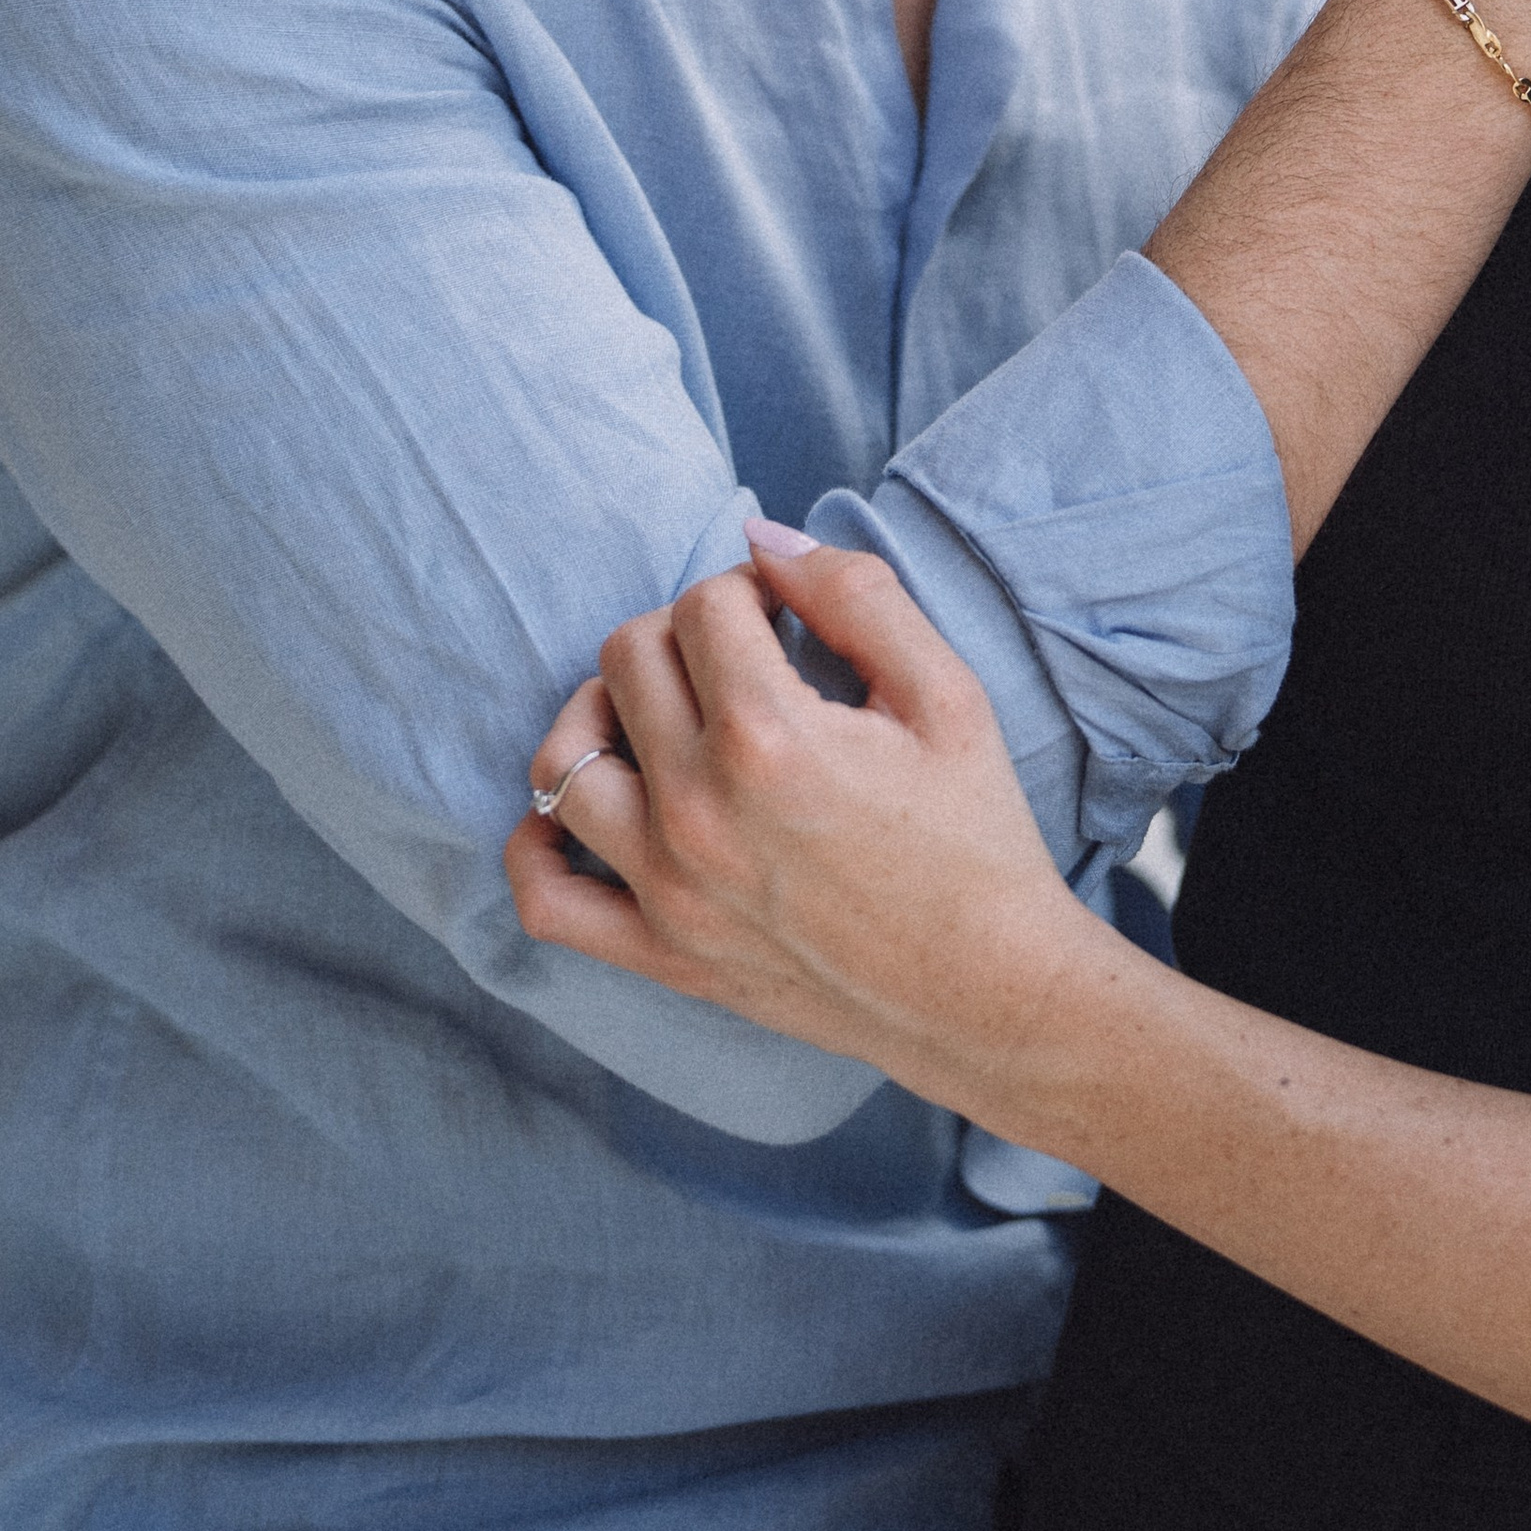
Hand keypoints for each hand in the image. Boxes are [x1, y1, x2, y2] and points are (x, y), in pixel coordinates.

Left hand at [505, 535, 1091, 1110]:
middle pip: (626, 657)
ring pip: (564, 759)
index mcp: (769, 737)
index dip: (749, 589)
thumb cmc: (977, 838)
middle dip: (683, 633)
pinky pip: (546, 899)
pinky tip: (591, 805)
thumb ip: (856, 595)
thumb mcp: (946, 693)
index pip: (704, 604)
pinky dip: (541, 842)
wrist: (988, 992)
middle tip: (742, 659)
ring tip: (668, 718)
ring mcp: (667, 891)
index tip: (785, 616)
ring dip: (606, 713)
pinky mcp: (661, 954)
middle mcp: (698, 811)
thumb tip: (762, 538)